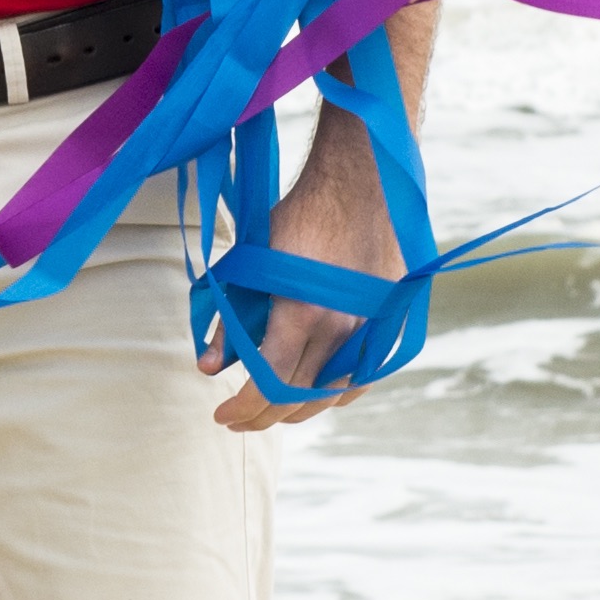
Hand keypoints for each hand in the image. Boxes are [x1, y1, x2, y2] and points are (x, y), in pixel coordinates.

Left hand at [212, 118, 407, 429]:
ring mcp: (372, 328)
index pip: (270, 384)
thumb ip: (229, 318)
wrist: (364, 180)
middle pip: (299, 398)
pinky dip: (335, 394)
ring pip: (333, 394)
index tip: (222, 415)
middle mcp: (343, 328)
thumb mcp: (253, 262)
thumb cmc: (300, 215)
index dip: (244, 408)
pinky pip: (363, 377)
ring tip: (270, 412)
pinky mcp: (391, 323)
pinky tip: (313, 396)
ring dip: (297, 410)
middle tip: (238, 419)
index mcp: (303, 312)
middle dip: (263, 416)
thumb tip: (208, 368)